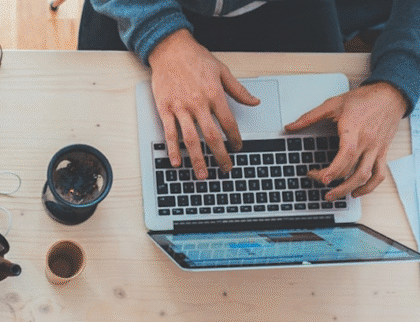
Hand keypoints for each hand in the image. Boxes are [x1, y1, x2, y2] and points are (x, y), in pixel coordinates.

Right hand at [148, 29, 259, 179]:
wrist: (170, 49)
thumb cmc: (196, 58)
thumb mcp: (222, 70)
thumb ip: (238, 90)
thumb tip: (254, 102)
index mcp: (214, 94)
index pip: (228, 122)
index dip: (235, 138)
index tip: (238, 148)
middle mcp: (198, 104)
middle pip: (212, 136)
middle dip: (220, 155)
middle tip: (226, 168)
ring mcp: (180, 108)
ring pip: (191, 139)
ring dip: (197, 159)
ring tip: (203, 174)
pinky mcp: (165, 109)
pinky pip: (170, 133)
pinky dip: (173, 149)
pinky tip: (177, 162)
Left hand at [284, 82, 407, 200]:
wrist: (391, 94)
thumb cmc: (364, 99)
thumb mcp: (333, 104)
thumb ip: (310, 117)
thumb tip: (290, 127)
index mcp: (354, 129)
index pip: (347, 154)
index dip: (334, 169)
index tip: (321, 178)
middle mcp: (367, 142)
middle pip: (352, 169)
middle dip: (332, 180)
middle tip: (316, 180)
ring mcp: (376, 149)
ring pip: (365, 176)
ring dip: (349, 189)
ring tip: (333, 196)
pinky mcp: (382, 152)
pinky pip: (379, 174)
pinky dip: (369, 187)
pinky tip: (356, 192)